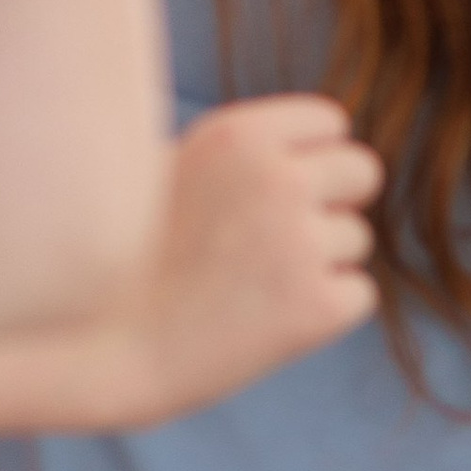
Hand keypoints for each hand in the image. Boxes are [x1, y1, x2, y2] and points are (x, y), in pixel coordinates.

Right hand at [112, 96, 379, 423]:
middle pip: (364, 171)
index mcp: (239, 136)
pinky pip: (358, 294)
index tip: (279, 187)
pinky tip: (265, 318)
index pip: (332, 122)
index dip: (312, 157)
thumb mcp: (173, 168)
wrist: (107, 348)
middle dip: (334, 201)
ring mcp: (301, 244)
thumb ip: (246, 149)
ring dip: (320, 261)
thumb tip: (317, 141)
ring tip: (250, 282)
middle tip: (278, 237)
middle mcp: (277, 180)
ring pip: (357, 238)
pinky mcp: (319, 306)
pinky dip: (324, 309)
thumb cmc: (135, 255)